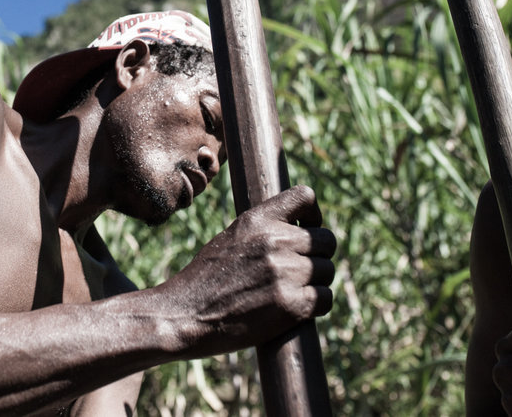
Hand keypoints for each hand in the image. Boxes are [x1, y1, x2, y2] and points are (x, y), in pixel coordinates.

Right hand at [161, 185, 335, 355]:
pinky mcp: (292, 306)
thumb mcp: (230, 239)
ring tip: (292, 291)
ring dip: (316, 282)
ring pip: (328, 271)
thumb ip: (262, 231)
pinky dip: (315, 305)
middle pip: (326, 240)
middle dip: (318, 255)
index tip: (305, 230)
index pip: (306, 196)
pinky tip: (295, 308)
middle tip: (300, 269)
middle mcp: (275, 241)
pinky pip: (326, 299)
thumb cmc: (203, 280)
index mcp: (257, 220)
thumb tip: (297, 231)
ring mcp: (286, 273)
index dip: (313, 215)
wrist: (184, 315)